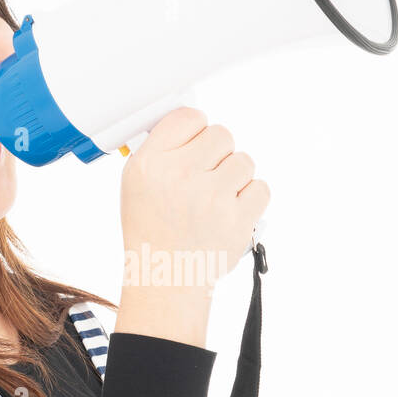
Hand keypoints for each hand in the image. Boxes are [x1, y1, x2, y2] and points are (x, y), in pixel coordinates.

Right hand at [120, 107, 269, 287]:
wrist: (167, 279)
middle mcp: (180, 177)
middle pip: (221, 135)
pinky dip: (251, 198)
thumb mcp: (136, 185)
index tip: (196, 145)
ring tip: (216, 199)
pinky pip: (261, 188)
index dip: (196, 130)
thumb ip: (161, 151)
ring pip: (244, 161)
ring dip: (236, 177)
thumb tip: (193, 126)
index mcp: (150, 164)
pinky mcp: (238, 220)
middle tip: (207, 176)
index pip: (188, 117)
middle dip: (218, 153)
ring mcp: (212, 198)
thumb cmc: (153, 230)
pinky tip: (232, 210)